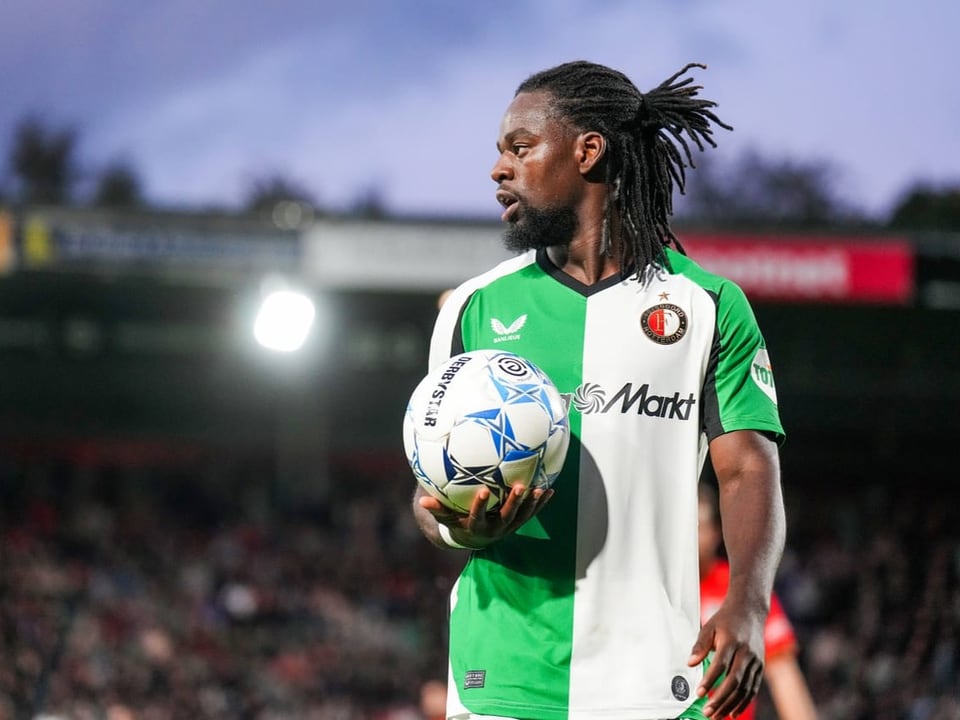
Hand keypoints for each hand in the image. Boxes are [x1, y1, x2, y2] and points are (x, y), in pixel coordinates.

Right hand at [419, 483, 552, 547]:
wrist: (475, 538)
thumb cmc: (457, 521)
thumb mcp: (446, 517)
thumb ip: (437, 509)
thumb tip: (422, 500)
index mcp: (477, 526)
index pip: (477, 516)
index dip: (480, 505)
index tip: (482, 490)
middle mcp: (495, 529)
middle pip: (506, 516)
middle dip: (513, 502)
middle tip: (519, 487)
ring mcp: (509, 527)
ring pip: (522, 517)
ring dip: (531, 504)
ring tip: (539, 489)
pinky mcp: (518, 523)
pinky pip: (531, 514)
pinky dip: (540, 504)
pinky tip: (550, 489)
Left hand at [688, 602, 765, 717]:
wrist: (750, 611)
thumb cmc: (726, 619)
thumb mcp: (709, 627)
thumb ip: (699, 645)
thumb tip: (690, 663)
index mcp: (732, 641)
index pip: (720, 664)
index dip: (710, 680)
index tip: (699, 693)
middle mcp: (746, 652)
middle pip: (734, 680)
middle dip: (720, 699)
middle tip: (707, 711)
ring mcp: (756, 661)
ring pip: (745, 688)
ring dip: (731, 705)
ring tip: (717, 716)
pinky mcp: (760, 667)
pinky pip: (753, 689)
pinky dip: (744, 703)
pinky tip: (733, 713)